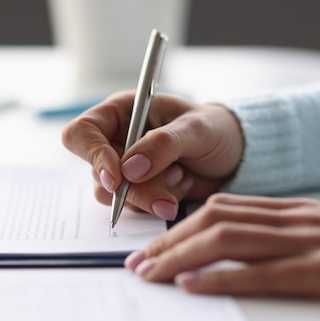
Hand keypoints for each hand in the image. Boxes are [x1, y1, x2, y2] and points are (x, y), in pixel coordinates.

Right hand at [61, 91, 243, 219]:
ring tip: (182, 179)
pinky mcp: (136, 190)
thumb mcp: (196, 130)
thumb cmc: (216, 130)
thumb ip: (162, 145)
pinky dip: (158, 203)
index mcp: (120, 112)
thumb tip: (128, 169)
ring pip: (112, 195)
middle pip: (98, 172)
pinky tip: (181, 185)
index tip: (117, 178)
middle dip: (133, 189)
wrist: (236, 156)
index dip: (92, 155)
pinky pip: (132, 207)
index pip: (83, 133)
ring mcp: (123, 168)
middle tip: (166, 200)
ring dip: (148, 197)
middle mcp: (115, 139)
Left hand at [126, 194, 319, 298]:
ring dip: (181, 256)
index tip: (150, 245)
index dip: (178, 225)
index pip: (221, 208)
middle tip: (136, 262)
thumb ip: (277, 239)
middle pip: (215, 218)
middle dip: (169, 241)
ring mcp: (314, 242)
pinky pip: (265, 272)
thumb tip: (224, 252)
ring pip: (230, 238)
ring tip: (150, 273)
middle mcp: (297, 220)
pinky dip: (223, 278)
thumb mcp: (318, 238)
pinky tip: (192, 286)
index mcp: (292, 212)